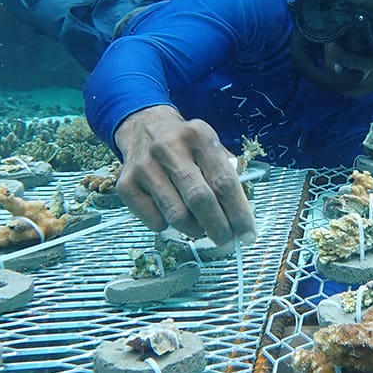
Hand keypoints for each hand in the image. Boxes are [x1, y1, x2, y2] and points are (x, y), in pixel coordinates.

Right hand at [113, 105, 256, 247]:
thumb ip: (229, 174)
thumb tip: (242, 216)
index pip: (224, 181)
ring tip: (202, 230)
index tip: (247, 234)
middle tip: (227, 244)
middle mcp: (169, 148)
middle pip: (200, 199)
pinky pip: (154, 220)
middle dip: (219, 228)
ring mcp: (144, 166)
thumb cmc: (187, 145)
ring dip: (195, 230)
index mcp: (199, 135)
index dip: (239, 212)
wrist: (144, 128)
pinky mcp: (125, 184)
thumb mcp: (211, 146)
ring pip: (176, 214)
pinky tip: (173, 216)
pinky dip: (168, 227)